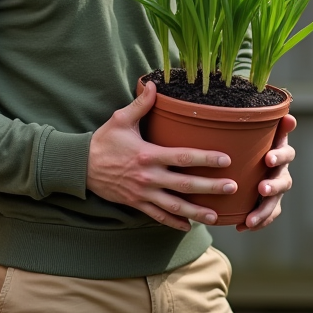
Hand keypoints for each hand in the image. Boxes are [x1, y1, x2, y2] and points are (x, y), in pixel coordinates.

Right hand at [87, 81, 237, 230]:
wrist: (79, 166)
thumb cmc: (103, 141)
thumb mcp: (120, 119)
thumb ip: (141, 104)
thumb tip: (155, 85)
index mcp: (149, 155)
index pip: (183, 157)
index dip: (206, 158)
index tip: (226, 160)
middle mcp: (149, 177)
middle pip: (185, 184)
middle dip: (210, 188)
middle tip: (232, 188)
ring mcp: (143, 193)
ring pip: (174, 206)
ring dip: (196, 212)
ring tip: (215, 216)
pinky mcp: (136, 203)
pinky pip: (157, 216)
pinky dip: (173, 223)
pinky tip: (187, 227)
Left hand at [237, 114, 296, 231]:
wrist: (244, 162)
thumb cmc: (251, 143)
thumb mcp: (256, 132)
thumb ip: (266, 124)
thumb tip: (287, 115)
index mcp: (279, 153)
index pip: (286, 153)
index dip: (279, 155)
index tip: (267, 158)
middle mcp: (281, 172)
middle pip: (283, 180)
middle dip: (273, 185)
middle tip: (262, 188)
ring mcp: (276, 190)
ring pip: (275, 202)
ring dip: (264, 211)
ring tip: (250, 219)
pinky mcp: (269, 204)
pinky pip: (267, 216)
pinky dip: (256, 222)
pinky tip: (242, 227)